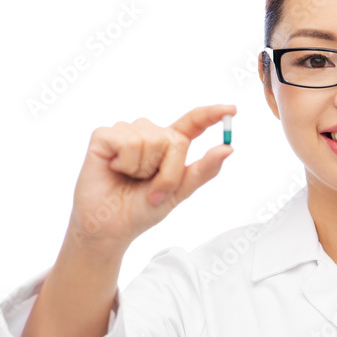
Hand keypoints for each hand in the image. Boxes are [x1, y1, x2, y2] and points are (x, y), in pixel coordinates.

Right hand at [67, 105, 234, 251]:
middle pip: (174, 139)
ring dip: (143, 169)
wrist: (110, 227)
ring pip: (151, 140)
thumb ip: (203, 170)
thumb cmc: (141, 209)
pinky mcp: (104, 136)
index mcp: (169, 145)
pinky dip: (125, 164)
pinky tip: (115, 169)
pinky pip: (128, 142)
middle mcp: (149, 133)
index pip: (193, 123)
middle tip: (151, 188)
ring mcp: (126, 132)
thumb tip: (228, 149)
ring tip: (130, 178)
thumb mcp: (180, 192)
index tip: (232, 110)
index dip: (211, 115)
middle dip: (167, 171)